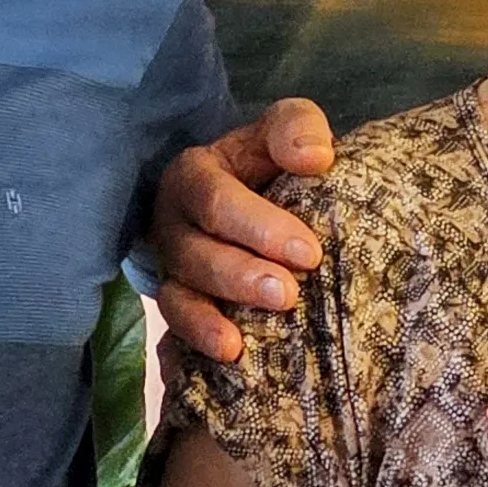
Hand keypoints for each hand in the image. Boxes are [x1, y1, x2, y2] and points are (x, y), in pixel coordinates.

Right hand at [150, 102, 335, 361]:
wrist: (249, 191)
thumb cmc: (267, 160)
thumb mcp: (281, 130)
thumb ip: (296, 129)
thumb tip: (315, 158)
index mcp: (194, 175)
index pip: (217, 201)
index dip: (260, 228)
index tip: (309, 253)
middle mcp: (173, 222)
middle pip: (196, 253)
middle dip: (240, 277)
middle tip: (289, 294)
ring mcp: (172, 266)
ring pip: (180, 294)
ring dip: (210, 319)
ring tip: (242, 342)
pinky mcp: (179, 300)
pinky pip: (177, 325)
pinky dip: (197, 341)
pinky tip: (228, 357)